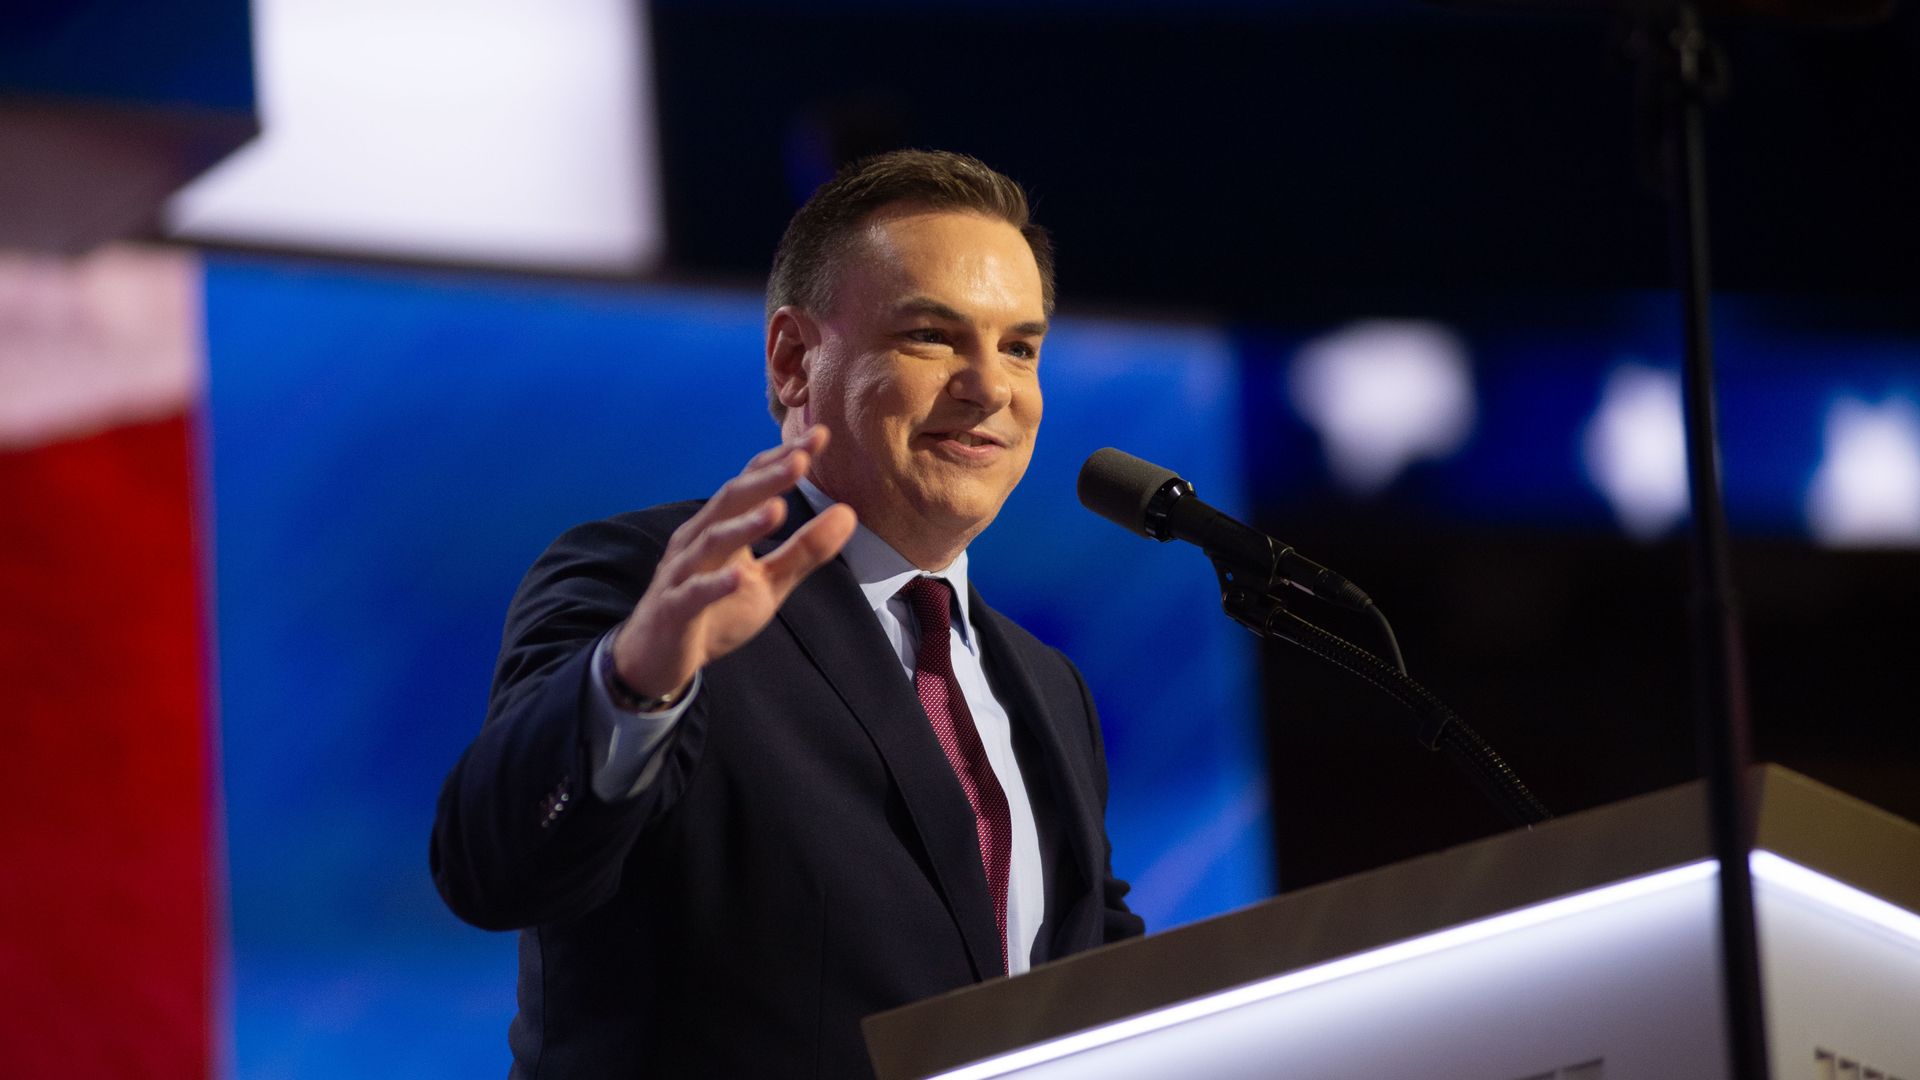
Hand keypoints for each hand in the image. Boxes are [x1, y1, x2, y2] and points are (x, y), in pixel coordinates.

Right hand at [609, 426, 856, 698]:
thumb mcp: (769, 582)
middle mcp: (698, 540)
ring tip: (778, 510)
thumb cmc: (715, 612)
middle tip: (800, 459)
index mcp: (722, 527)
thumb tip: (848, 513)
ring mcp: (682, 573)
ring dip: (744, 526)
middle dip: (765, 479)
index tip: (818, 436)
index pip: (753, 484)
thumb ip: (805, 550)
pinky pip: (694, 594)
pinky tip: (740, 578)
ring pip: (711, 541)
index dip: (781, 460)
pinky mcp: (673, 609)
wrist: (657, 658)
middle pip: (731, 501)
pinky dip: (716, 584)